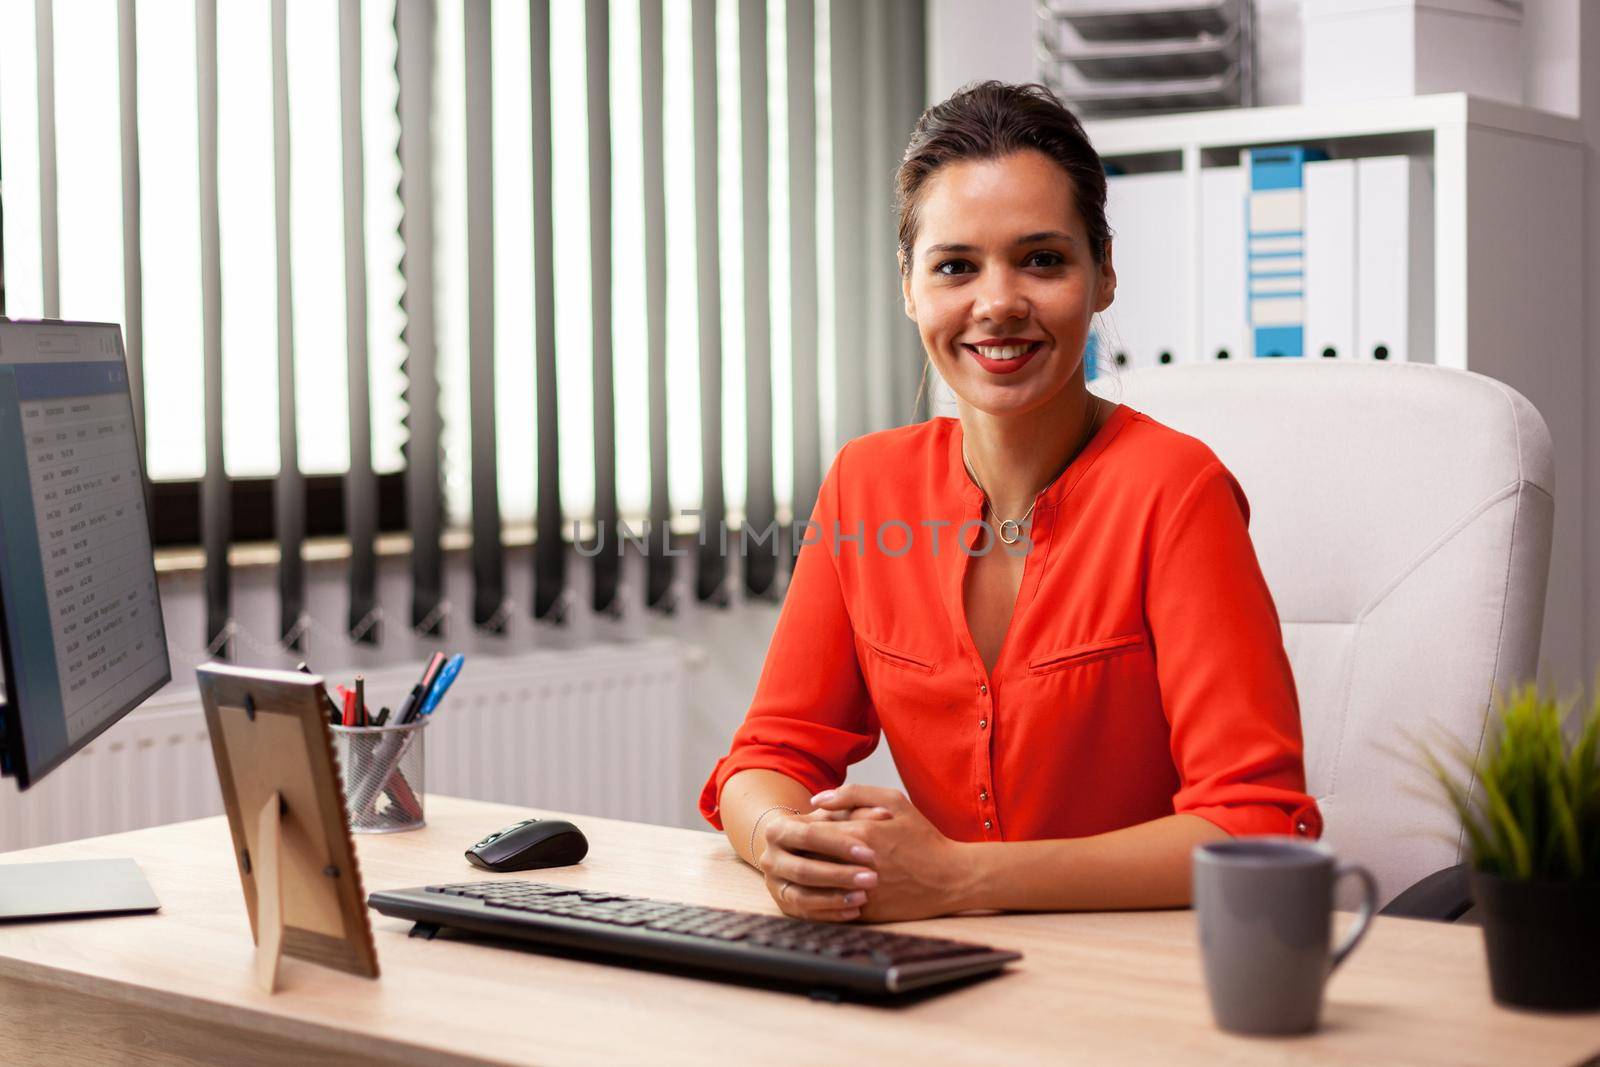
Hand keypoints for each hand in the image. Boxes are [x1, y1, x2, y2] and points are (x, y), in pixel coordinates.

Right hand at [756, 808, 887, 921]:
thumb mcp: (834, 817)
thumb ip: (858, 812)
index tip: (870, 853)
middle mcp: (770, 859)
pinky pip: (806, 914)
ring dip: (835, 898)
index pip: (809, 836)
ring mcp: (774, 884)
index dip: (840, 845)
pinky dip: (831, 913)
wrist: (794, 849)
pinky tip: (855, 910)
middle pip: (804, 870)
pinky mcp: (783, 905)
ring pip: (802, 896)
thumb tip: (885, 814)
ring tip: (864, 896)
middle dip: (839, 875)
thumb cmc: (821, 829)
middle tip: (872, 878)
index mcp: (777, 830)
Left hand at [808, 785, 975, 921]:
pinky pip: (831, 906)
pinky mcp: (866, 912)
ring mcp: (861, 891)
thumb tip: (816, 801)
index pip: (811, 831)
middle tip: (799, 848)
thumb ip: (853, 794)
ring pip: (816, 885)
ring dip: (809, 876)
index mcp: (861, 833)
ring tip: (809, 867)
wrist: (951, 878)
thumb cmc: (922, 837)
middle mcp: (857, 864)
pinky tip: (826, 888)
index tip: (800, 828)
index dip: (801, 829)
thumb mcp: (894, 801)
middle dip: (801, 852)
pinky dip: (825, 897)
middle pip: (809, 858)